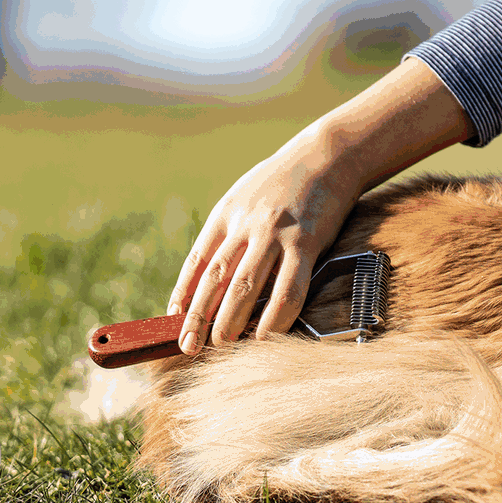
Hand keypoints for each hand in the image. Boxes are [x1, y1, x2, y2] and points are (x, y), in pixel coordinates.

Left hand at [170, 135, 358, 351]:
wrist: (328, 156)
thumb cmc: (285, 182)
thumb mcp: (246, 197)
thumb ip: (229, 231)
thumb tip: (213, 275)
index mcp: (226, 214)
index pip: (196, 262)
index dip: (182, 294)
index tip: (174, 319)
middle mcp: (246, 225)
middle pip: (215, 278)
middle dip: (198, 316)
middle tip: (189, 346)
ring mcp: (276, 234)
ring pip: (246, 286)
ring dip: (230, 321)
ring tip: (223, 345)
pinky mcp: (307, 242)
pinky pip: (288, 288)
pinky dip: (275, 317)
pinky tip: (267, 335)